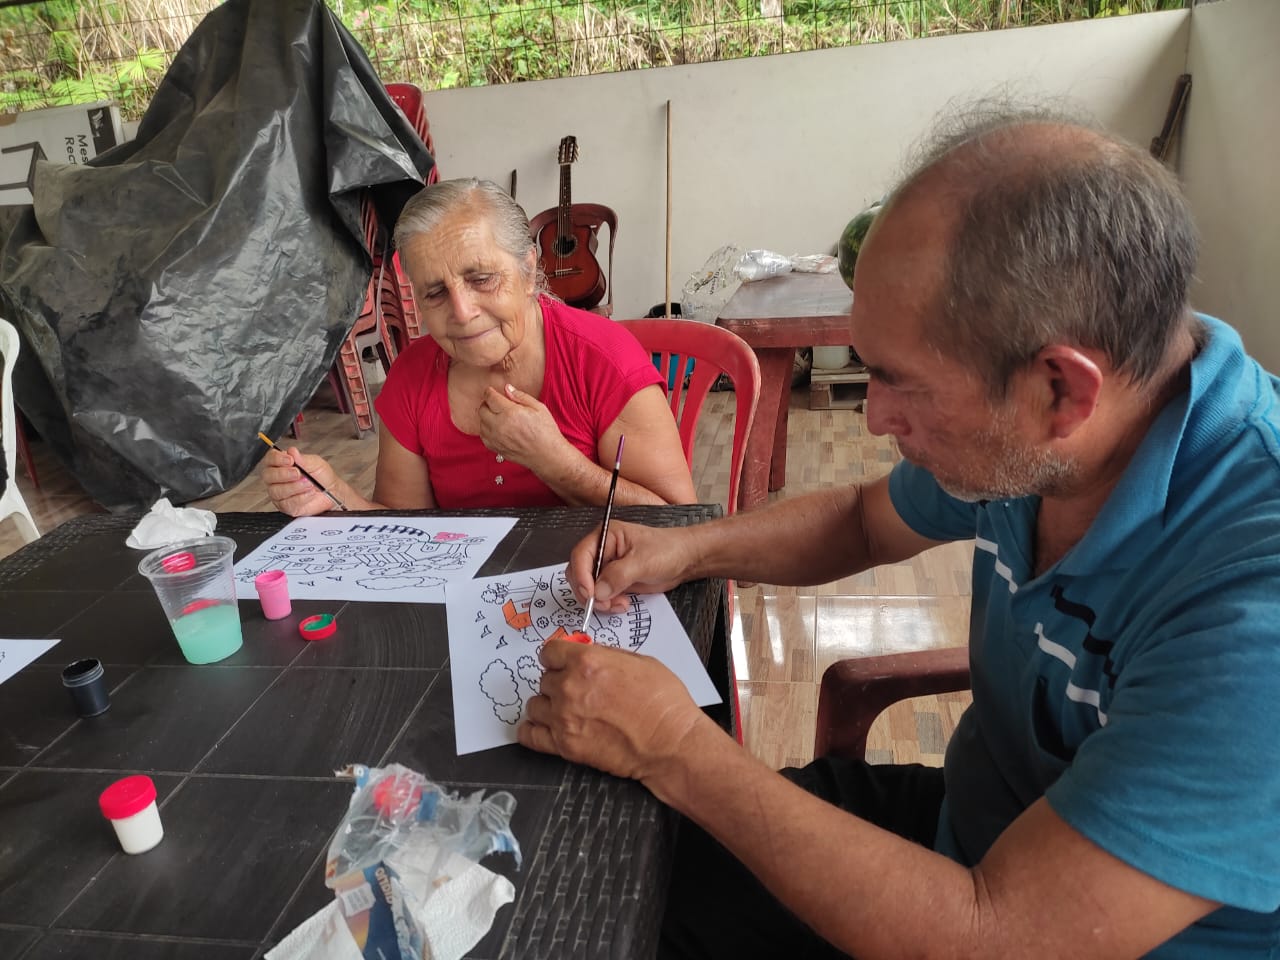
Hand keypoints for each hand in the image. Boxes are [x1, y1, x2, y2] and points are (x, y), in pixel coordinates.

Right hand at [260, 445, 338, 516]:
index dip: (277, 459)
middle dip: (283, 474)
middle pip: (268, 476)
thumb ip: (302, 459)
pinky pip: (287, 503)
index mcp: (281, 464)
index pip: (270, 459)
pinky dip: (300, 497)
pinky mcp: (286, 506)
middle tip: (298, 473)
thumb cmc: (322, 476)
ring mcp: (279, 493)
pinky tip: (308, 493)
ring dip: (294, 487)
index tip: (290, 460)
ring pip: (277, 491)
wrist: (332, 492)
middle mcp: (277, 479)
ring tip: (308, 484)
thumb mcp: (315, 463)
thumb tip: (292, 452)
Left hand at [476, 383, 570, 469]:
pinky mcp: (496, 448)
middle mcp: (500, 426)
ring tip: (497, 416)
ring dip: (486, 417)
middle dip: (487, 403)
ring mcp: (496, 438)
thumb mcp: (538, 408)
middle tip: (495, 403)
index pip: (491, 398)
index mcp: (511, 413)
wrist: (548, 455)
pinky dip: (487, 430)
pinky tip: (496, 428)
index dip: (489, 392)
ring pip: (481, 423)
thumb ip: (521, 396)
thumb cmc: (546, 431)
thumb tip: (507, 388)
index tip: (491, 391)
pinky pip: (483, 436)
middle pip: (482, 409)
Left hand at [518, 640, 706, 786]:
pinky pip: (529, 735)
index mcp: (587, 662)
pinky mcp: (564, 746)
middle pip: (544, 679)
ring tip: (565, 710)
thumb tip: (590, 655)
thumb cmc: (663, 703)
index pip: (549, 652)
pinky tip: (544, 727)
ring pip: (535, 705)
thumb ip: (606, 656)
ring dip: (548, 705)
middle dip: (559, 682)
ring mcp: (564, 718)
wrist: (670, 744)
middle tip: (576, 690)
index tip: (561, 662)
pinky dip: (532, 730)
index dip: (557, 657)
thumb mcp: (639, 662)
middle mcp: (570, 688)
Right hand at [567, 519, 695, 613]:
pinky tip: (623, 604)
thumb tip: (598, 592)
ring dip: (599, 600)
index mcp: (605, 536)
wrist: (685, 560)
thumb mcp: (643, 562)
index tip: (590, 594)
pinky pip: (601, 596)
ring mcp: (606, 567)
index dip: (581, 575)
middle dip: (589, 592)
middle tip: (604, 604)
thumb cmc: (667, 550)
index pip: (581, 555)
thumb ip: (618, 576)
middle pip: (579, 573)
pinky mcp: (614, 581)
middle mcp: (602, 550)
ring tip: (619, 604)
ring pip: (588, 588)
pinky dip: (607, 603)